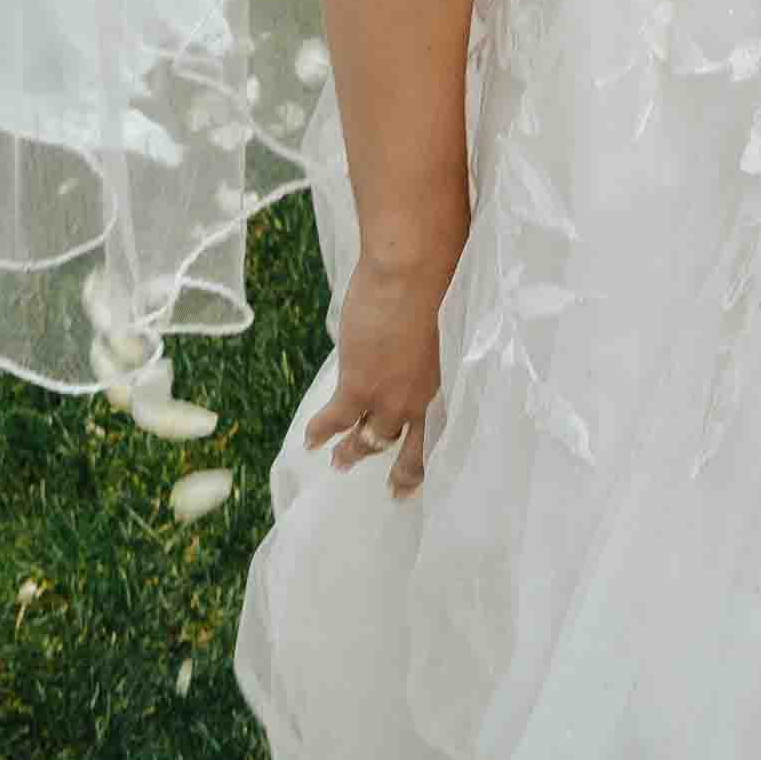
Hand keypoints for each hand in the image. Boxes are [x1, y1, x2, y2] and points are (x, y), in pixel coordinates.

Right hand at [305, 238, 453, 496]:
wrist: (416, 269)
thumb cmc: (439, 280)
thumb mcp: (444, 326)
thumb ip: (432, 350)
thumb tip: (417, 350)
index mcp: (449, 383)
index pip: (443, 432)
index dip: (434, 453)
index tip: (427, 471)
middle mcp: (424, 400)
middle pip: (412, 447)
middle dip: (402, 472)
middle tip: (396, 490)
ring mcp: (390, 397)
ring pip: (370, 439)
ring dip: (353, 453)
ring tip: (341, 461)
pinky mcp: (359, 386)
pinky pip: (336, 421)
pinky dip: (321, 432)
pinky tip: (311, 441)